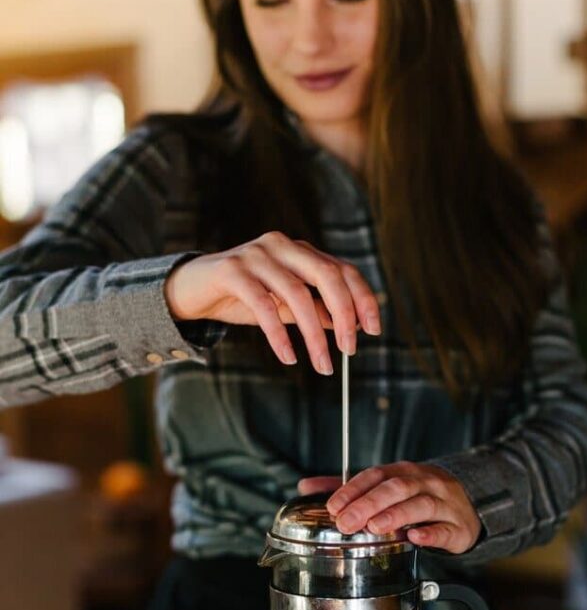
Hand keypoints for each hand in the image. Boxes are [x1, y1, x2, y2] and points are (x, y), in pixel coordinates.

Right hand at [164, 232, 381, 374]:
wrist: (191, 289)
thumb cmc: (242, 297)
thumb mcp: (284, 306)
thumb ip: (314, 310)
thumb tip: (349, 326)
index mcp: (299, 251)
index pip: (342, 269)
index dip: (362, 298)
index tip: (373, 330)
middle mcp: (282, 245)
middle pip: (326, 275)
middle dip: (344, 314)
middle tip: (350, 350)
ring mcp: (256, 254)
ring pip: (296, 293)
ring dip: (313, 334)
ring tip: (322, 364)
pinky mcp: (231, 270)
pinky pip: (263, 305)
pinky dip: (278, 334)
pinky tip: (288, 356)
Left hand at [298, 461, 481, 553]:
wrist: (466, 504)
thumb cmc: (419, 496)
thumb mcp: (386, 486)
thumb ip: (347, 488)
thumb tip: (306, 487)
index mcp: (402, 472)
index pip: (375, 476)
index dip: (353, 490)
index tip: (333, 506)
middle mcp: (423, 483)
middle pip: (396, 488)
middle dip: (369, 504)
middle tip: (347, 522)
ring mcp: (443, 503)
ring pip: (420, 505)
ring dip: (397, 515)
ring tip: (375, 527)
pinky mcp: (457, 527)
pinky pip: (445, 529)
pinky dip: (431, 533)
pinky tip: (416, 538)